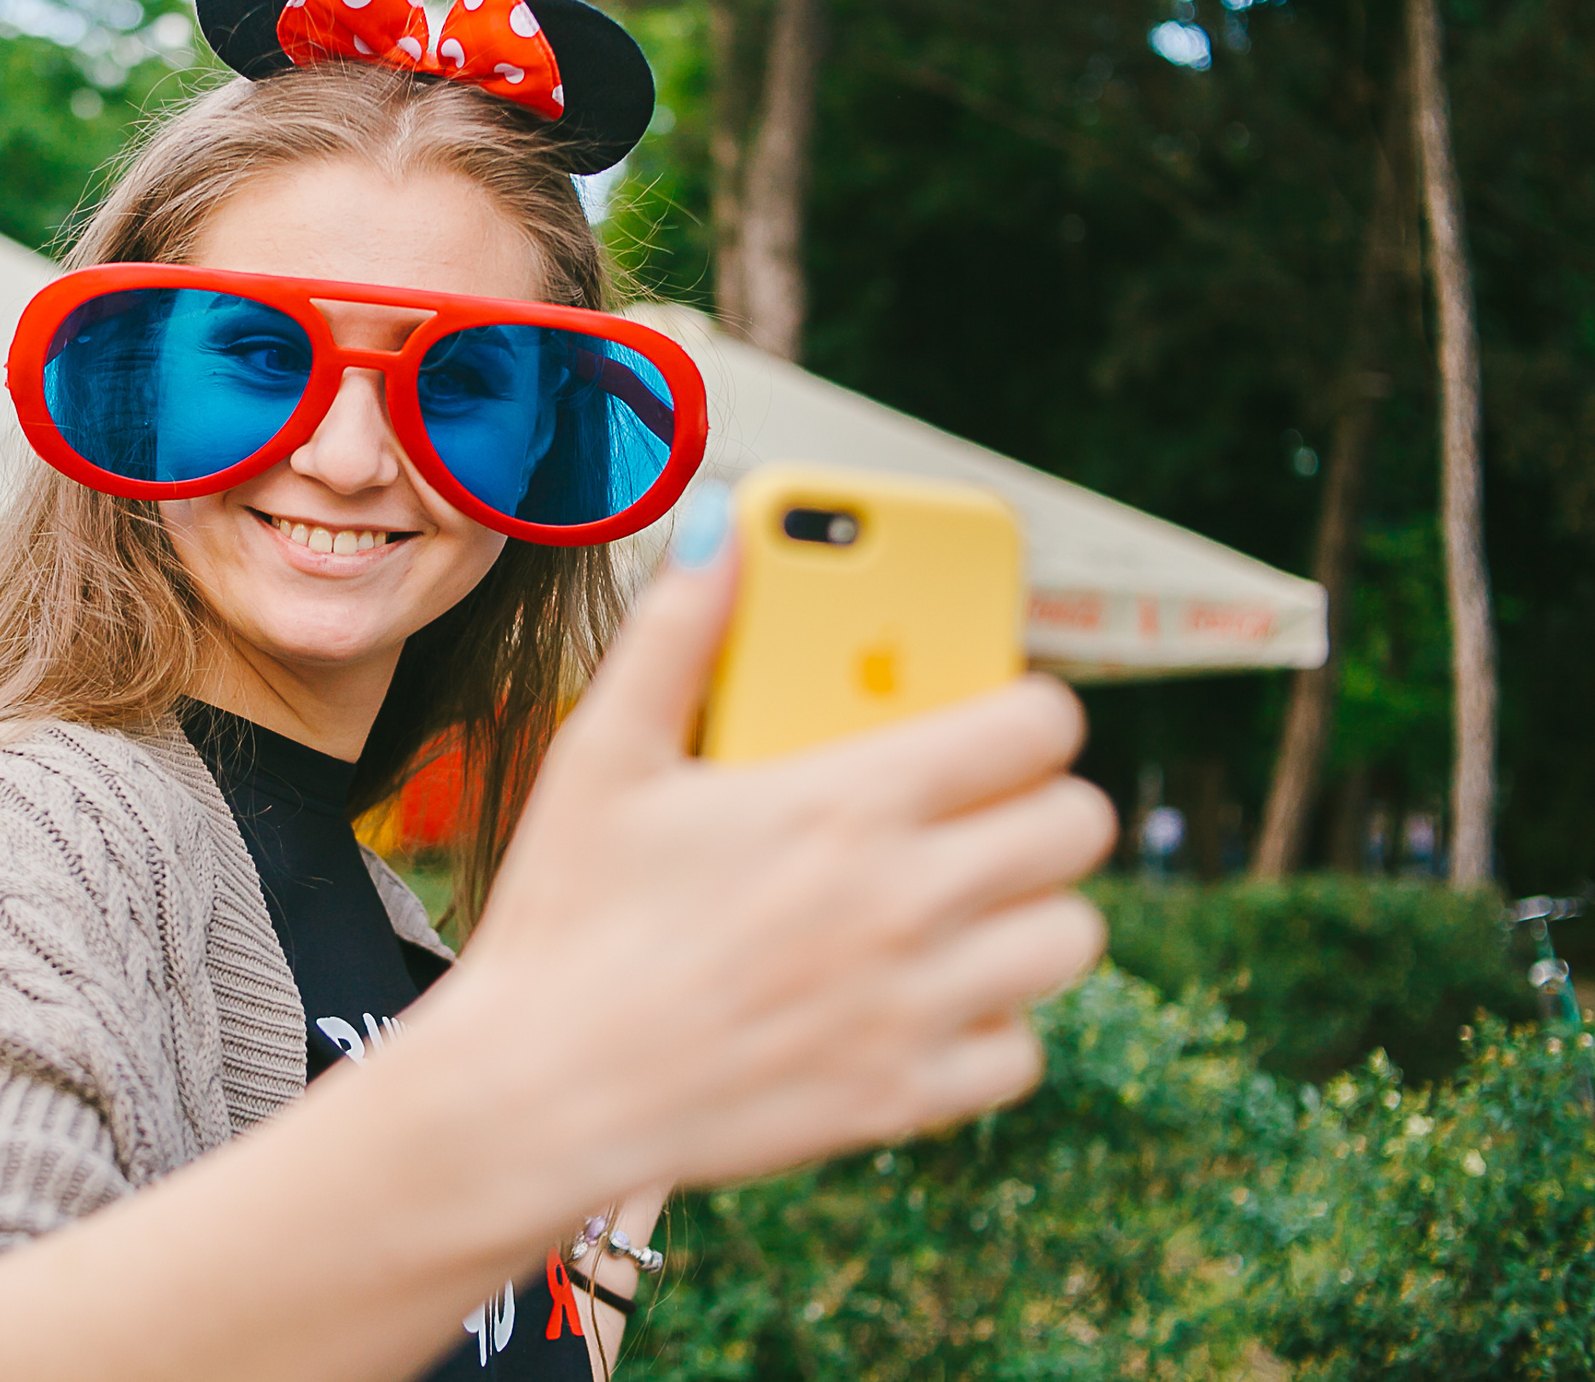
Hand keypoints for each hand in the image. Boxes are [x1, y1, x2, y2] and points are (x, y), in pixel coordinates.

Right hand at [442, 505, 1113, 1199]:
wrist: (539, 1092)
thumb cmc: (565, 915)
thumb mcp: (603, 754)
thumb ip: (674, 630)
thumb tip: (715, 523)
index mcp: (845, 802)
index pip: (1035, 727)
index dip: (1031, 708)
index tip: (998, 716)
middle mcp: (905, 900)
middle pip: (1078, 828)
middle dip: (1042, 803)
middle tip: (982, 808)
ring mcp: (915, 1006)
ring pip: (1070, 938)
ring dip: (1031, 912)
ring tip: (963, 900)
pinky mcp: (905, 1096)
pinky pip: (1022, 1051)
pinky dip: (991, 1025)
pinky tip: (926, 998)